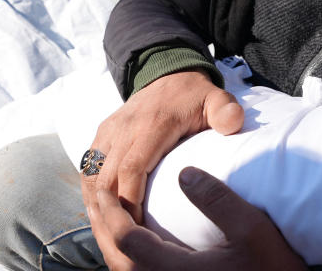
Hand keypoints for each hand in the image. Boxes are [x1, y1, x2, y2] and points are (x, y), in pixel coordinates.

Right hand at [81, 71, 243, 260]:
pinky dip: (93, 201)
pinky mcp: (100, 138)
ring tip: (112, 244)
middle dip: (112, 218)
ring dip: (98, 213)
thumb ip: (226, 110)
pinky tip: (105, 224)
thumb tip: (233, 122)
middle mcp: (122, 128)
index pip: (132, 167)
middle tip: (125, 250)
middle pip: (105, 180)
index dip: (131, 202)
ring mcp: (107, 133)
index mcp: (151, 123)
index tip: (140, 232)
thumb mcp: (215, 98)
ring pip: (91, 180)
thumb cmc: (195, 96)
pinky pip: (88, 174)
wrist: (168, 71)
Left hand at [92, 166, 306, 269]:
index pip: (127, 241)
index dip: (112, 214)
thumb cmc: (273, 265)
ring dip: (114, 244)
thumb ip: (217, 201)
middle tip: (98, 201)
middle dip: (104, 229)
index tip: (105, 189)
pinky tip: (139, 240)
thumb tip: (184, 174)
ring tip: (112, 218)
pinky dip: (131, 257)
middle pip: (119, 261)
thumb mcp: (251, 227)